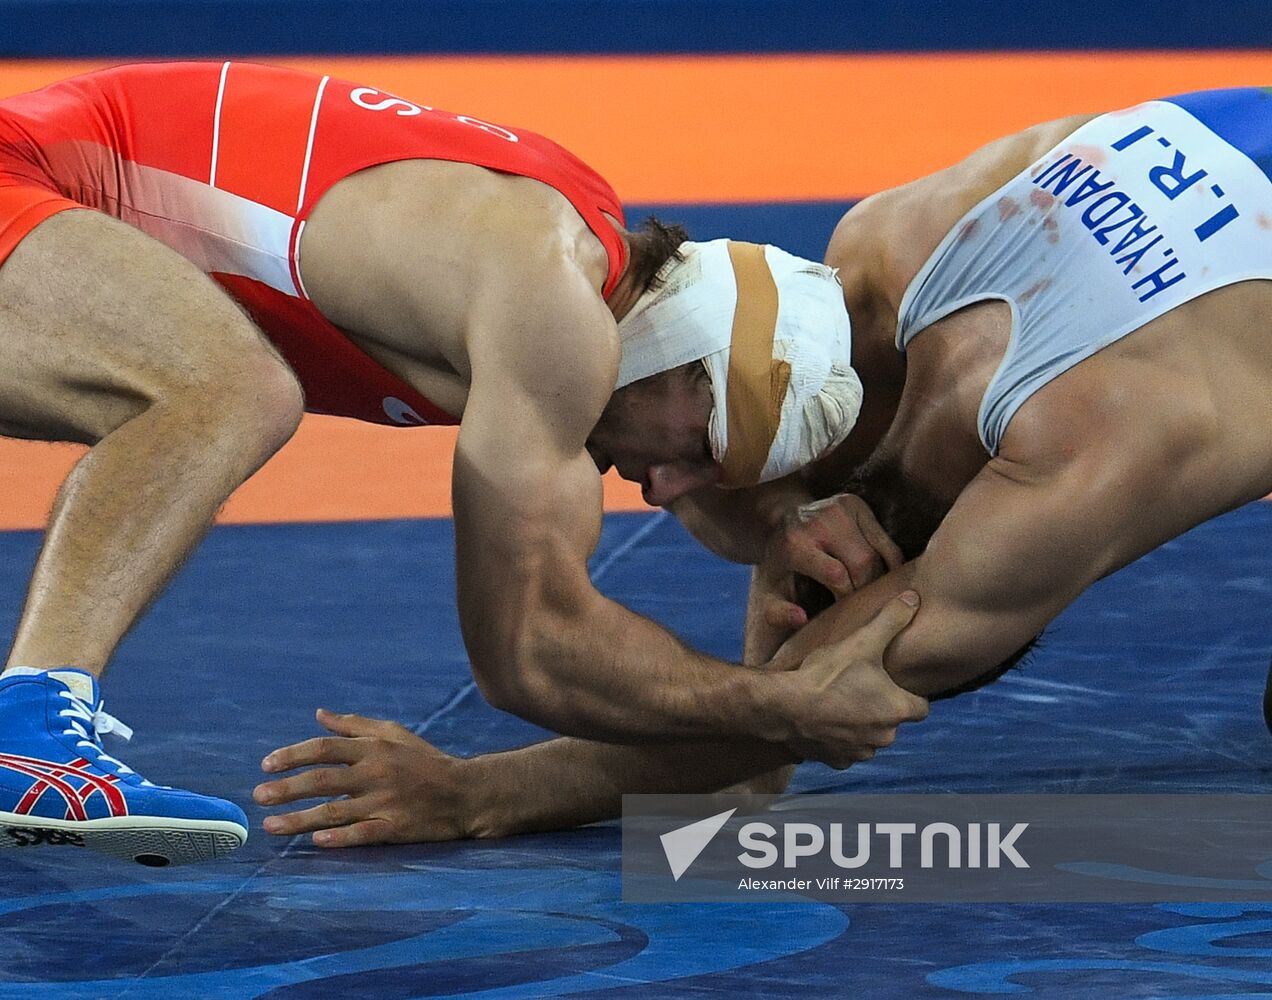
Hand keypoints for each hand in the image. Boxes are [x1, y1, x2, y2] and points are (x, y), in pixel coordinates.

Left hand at [254, 709, 470, 845]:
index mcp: (374, 749)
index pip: (325, 748)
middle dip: (287, 788)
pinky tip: (317, 843)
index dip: (293, 755)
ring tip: (271, 826)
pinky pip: (364, 834)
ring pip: (336, 811)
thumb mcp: (394, 734)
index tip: (266, 764)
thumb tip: (319, 714)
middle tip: (258, 795)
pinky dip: (340, 839)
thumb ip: (355, 725)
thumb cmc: (426, 761)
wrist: (466, 792)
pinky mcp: (396, 828)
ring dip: (300, 819)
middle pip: (323, 780)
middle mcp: (376, 773)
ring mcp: (385, 802)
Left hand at [758, 493, 903, 630]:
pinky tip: (887, 577)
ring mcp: (840, 508)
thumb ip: (777, 612)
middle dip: (866, 588)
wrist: (778, 519)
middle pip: (862, 562)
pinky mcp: (856, 504)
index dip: (847, 596)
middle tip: (863, 603)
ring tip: (873, 592)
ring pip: (877, 553)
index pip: (836, 575)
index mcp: (795, 543)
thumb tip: (802, 618)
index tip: (844, 609)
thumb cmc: (778, 563)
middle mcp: (819, 521)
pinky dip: (891, 561)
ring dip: (880, 577)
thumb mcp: (769, 590)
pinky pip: (885, 541)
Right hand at [770, 591, 928, 767]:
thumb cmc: (828, 675)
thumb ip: (892, 620)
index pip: (921, 707)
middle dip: (881, 708)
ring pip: (869, 737)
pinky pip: (846, 750)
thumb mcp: (862, 641)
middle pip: (893, 722)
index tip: (891, 681)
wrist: (786, 708)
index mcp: (898, 710)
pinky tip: (824, 719)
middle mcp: (885, 737)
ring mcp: (860, 751)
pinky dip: (839, 738)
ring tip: (839, 702)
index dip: (908, 693)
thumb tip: (914, 598)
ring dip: (860, 724)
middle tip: (860, 686)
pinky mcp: (837, 761)